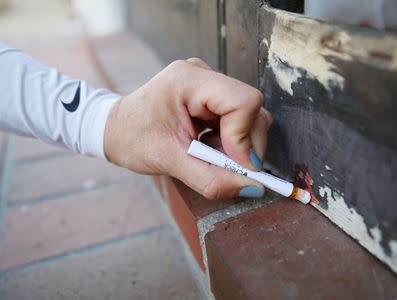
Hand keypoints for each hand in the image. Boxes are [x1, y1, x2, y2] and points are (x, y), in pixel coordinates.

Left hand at [104, 58, 272, 199]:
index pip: (243, 102)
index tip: (236, 166)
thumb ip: (212, 179)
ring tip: (208, 154)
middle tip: (223, 167)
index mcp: (187, 81)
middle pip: (251, 109)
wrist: (115, 128)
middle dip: (244, 146)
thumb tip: (254, 188)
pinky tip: (208, 146)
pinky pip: (239, 118)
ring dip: (237, 145)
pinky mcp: (211, 93)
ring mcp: (208, 81)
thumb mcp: (169, 163)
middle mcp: (202, 74)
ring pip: (249, 116)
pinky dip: (231, 141)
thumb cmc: (132, 140)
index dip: (245, 138)